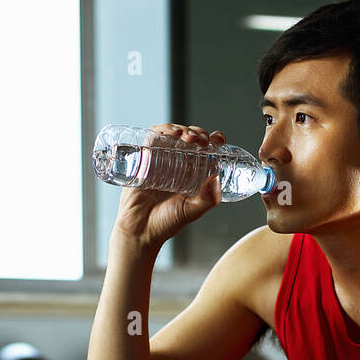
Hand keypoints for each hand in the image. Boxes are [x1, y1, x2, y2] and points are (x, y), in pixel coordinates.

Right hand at [112, 124, 226, 250]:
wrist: (140, 230)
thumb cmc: (166, 223)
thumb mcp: (192, 211)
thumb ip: (208, 199)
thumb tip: (217, 178)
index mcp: (192, 174)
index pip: (205, 150)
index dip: (213, 140)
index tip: (219, 139)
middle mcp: (177, 164)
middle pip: (190, 138)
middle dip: (198, 133)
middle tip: (202, 140)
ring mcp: (161, 160)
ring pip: (173, 134)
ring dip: (183, 129)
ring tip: (189, 137)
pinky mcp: (145, 158)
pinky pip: (154, 137)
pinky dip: (164, 130)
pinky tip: (172, 134)